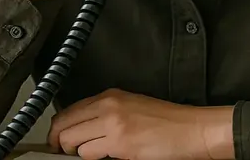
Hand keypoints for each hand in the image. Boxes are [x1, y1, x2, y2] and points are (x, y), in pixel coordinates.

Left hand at [47, 89, 234, 159]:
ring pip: (71, 142)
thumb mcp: (132, 106)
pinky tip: (107, 156)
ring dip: (78, 153)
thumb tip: (80, 128)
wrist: (191, 130)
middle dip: (60, 143)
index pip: (68, 111)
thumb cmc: (167, 121)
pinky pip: (88, 154)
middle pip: (63, 127)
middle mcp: (108, 107)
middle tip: (65, 153)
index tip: (58, 140)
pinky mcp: (119, 144)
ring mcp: (112, 125)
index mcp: (110, 96)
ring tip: (92, 154)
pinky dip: (91, 159)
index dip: (58, 129)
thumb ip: (106, 112)